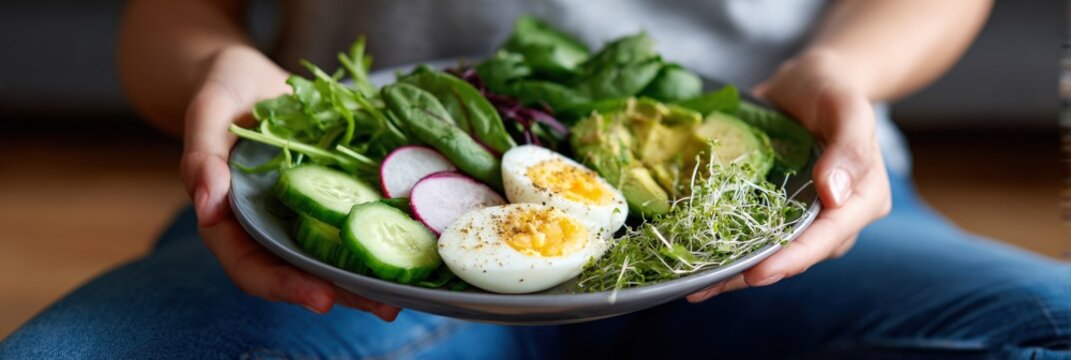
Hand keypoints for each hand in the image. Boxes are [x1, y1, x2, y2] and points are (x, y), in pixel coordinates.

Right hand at [180, 46, 400, 319]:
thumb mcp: (207, 111)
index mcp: (231, 220)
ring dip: (367, 280)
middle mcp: (269, 226)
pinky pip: (355, 221)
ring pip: (332, 257)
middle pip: (301, 273)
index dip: (284, 286)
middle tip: (383, 308)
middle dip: (342, 295)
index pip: (251, 267)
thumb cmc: (223, 92)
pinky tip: (414, 247)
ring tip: (404, 296)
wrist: (253, 78)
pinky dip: (381, 235)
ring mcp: (303, 214)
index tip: (319, 298)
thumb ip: (201, 156)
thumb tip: (207, 203)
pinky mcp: (333, 195)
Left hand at [688, 50, 891, 301]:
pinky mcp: (776, 211)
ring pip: (771, 253)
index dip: (793, 258)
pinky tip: (693, 262)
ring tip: (692, 287)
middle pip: (797, 256)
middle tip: (707, 288)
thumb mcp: (847, 107)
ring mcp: (803, 217)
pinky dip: (726, 249)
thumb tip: (835, 192)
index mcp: (864, 199)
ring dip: (733, 273)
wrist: (809, 83)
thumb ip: (850, 147)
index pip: (829, 237)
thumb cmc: (832, 91)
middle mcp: (835, 218)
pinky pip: (753, 235)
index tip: (758, 274)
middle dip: (753, 275)